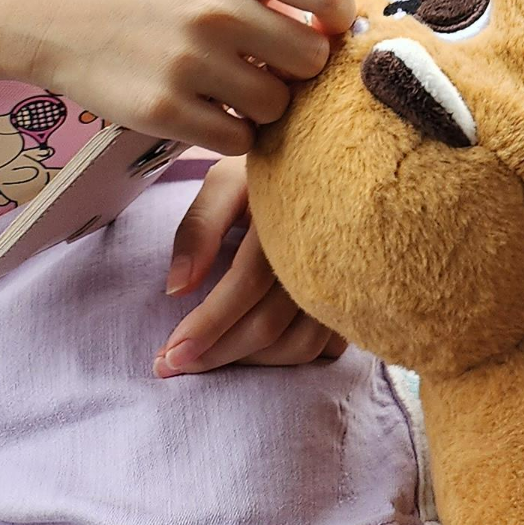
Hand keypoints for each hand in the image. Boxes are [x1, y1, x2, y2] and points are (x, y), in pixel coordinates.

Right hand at [0, 0, 353, 156]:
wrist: (44, 6)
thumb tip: (337, 14)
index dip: (339, 18)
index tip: (325, 27)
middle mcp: (218, 9)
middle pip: (310, 60)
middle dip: (298, 67)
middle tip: (272, 64)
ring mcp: (190, 63)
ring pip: (275, 107)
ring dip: (264, 104)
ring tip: (234, 86)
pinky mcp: (163, 111)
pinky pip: (235, 141)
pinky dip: (232, 132)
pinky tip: (210, 110)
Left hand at [157, 158, 344, 375]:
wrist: (329, 157)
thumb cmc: (269, 168)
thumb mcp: (227, 181)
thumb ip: (200, 228)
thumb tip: (177, 290)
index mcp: (286, 216)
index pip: (245, 284)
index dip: (205, 325)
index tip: (167, 356)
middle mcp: (322, 249)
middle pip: (269, 323)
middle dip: (216, 354)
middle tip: (174, 366)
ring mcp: (346, 275)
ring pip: (300, 344)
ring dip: (250, 362)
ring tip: (212, 359)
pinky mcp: (356, 294)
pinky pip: (326, 345)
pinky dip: (288, 356)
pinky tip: (255, 352)